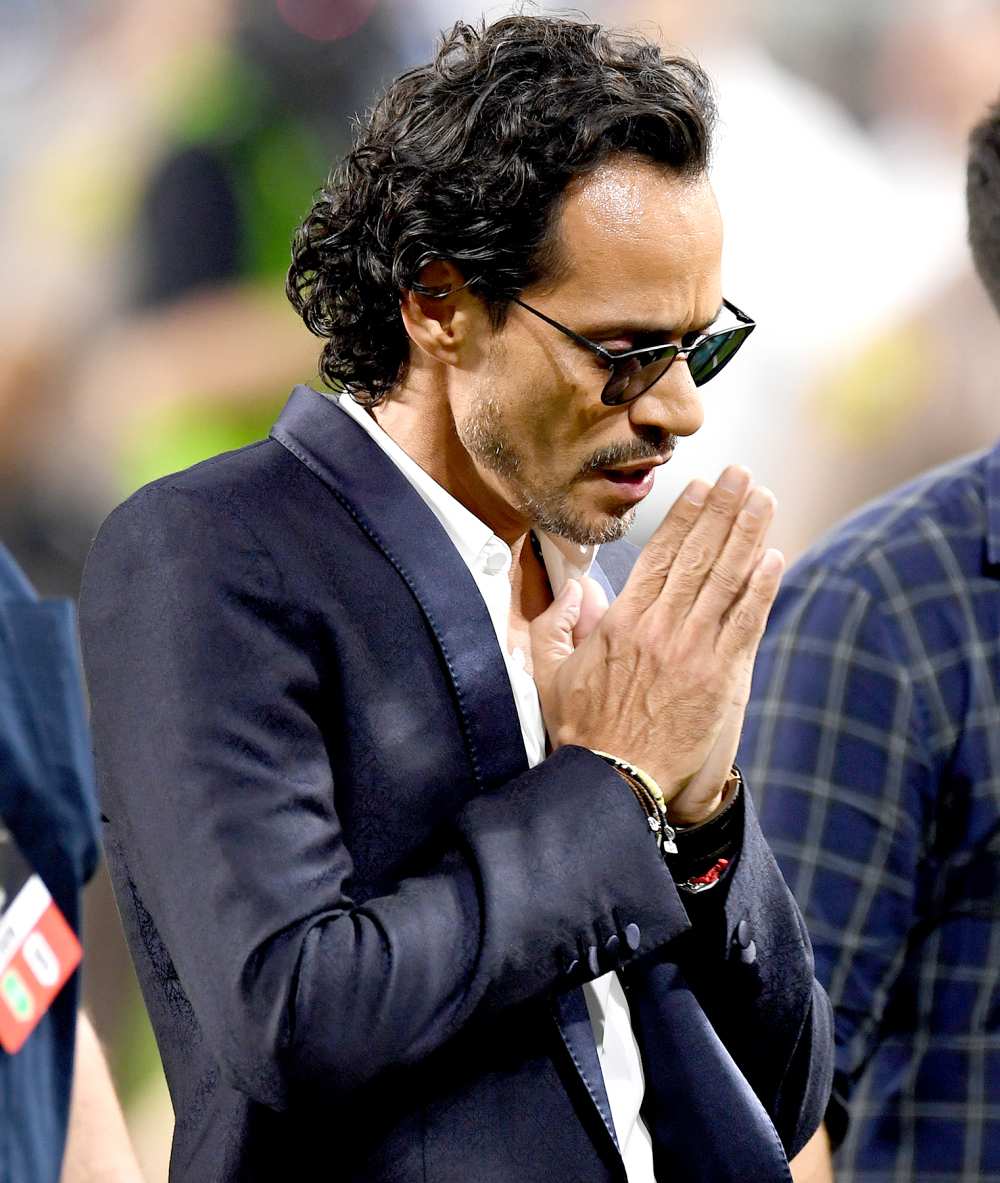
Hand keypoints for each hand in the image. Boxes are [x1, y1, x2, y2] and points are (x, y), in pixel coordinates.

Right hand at [531, 466, 783, 823]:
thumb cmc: (583, 730)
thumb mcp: (550, 674)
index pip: (660, 555)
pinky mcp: (721, 678)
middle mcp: (661, 628)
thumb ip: (554, 626)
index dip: (686, 517)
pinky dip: (762, 588)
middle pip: (699, 556)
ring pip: (727, 580)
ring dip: (749, 535)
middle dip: (724, 510)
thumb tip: (575, 590)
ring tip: (763, 500)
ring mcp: (694, 651)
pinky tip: (775, 558)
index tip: (703, 486)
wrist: (615, 781)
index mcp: (622, 622)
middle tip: (743, 476)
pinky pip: (746, 622)